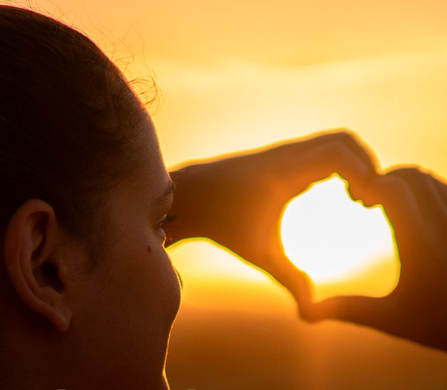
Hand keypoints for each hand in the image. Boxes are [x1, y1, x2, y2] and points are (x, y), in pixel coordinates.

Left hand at [167, 130, 377, 302]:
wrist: (191, 199)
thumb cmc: (222, 224)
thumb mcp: (259, 253)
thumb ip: (290, 279)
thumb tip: (311, 311)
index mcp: (284, 173)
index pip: (338, 153)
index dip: (365, 173)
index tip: (366, 204)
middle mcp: (287, 155)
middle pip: (342, 139)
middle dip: (366, 164)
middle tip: (368, 200)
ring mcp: (284, 152)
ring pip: (332, 141)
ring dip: (353, 163)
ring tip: (356, 197)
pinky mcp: (281, 157)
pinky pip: (319, 150)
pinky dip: (339, 164)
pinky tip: (337, 191)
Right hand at [301, 167, 446, 351]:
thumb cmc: (441, 326)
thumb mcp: (391, 320)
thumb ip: (348, 310)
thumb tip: (306, 313)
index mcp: (420, 246)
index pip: (395, 191)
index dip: (371, 185)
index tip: (358, 200)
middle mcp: (444, 228)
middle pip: (413, 176)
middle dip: (386, 179)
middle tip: (369, 199)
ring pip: (431, 179)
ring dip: (405, 182)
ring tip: (388, 202)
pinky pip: (445, 189)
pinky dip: (425, 188)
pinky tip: (412, 210)